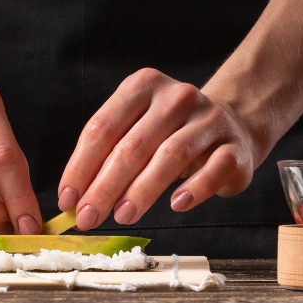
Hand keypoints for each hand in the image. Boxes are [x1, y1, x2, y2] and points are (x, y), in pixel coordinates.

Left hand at [57, 69, 261, 229]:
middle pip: (133, 144)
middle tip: (88, 216)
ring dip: (142, 190)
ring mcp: (209, 119)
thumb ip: (108, 155)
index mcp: (143, 86)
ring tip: (122, 216)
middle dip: (105, 186)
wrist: (233, 126)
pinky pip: (214, 169)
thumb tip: (75, 199)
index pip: (103, 127)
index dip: (81, 165)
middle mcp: (177, 97)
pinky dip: (194, 189)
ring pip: (171, 155)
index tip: (67, 199)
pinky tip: (176, 205)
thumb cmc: (172, 134)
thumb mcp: (138, 129)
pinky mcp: (235, 146)